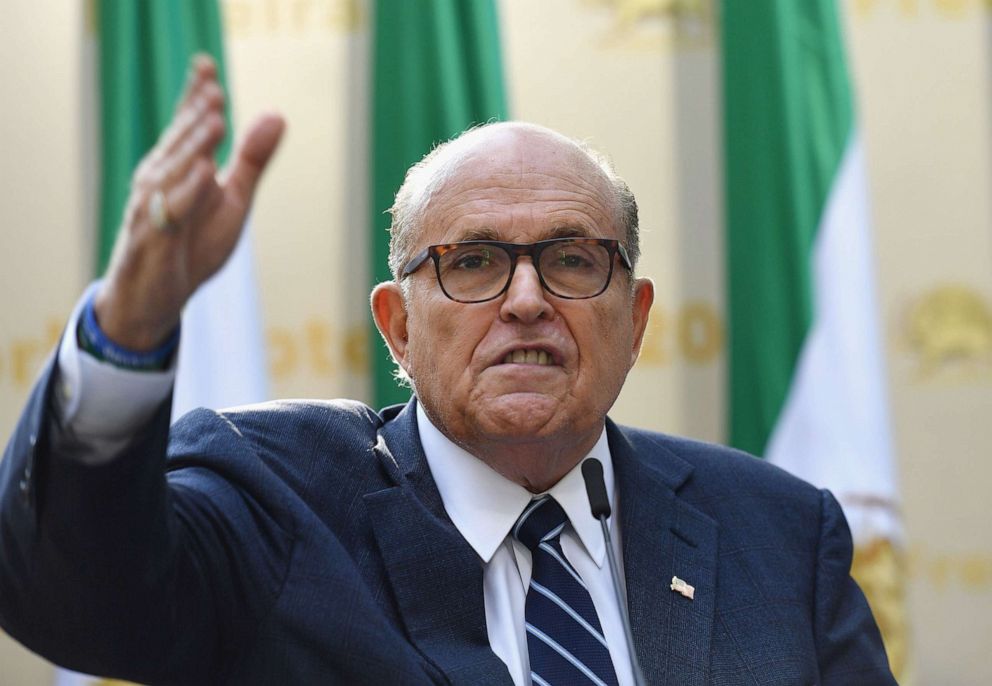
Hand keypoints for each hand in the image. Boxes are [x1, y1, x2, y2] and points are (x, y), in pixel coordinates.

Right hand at [95, 54, 284, 350]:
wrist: (155, 296)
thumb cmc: (193, 242)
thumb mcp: (233, 198)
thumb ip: (252, 159)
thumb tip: (277, 115)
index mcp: (179, 165)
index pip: (187, 124)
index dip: (196, 96)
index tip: (207, 64)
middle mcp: (160, 179)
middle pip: (181, 141)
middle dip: (198, 115)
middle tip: (216, 88)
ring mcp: (154, 208)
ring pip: (174, 170)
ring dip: (194, 144)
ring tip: (217, 118)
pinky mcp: (155, 238)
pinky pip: (172, 212)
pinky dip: (187, 192)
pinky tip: (204, 172)